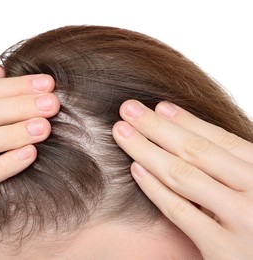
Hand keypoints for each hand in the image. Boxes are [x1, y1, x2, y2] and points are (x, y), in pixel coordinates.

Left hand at [112, 100, 252, 258]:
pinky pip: (179, 211)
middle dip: (155, 126)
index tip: (158, 107)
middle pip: (195, 151)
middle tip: (128, 108)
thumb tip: (190, 134)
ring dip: (145, 149)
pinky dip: (154, 187)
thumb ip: (235, 170)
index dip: (186, 121)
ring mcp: (243, 220)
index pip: (222, 140)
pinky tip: (135, 169)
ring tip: (120, 132)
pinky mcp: (223, 250)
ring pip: (181, 175)